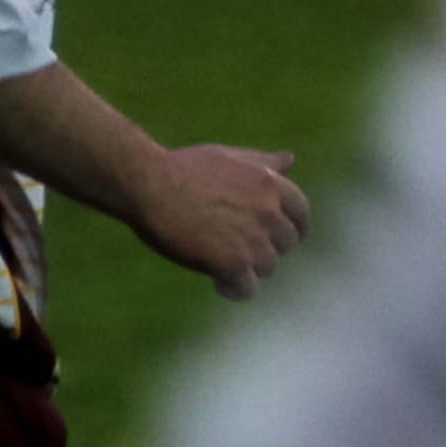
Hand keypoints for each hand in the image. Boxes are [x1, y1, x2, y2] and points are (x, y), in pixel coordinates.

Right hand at [133, 145, 310, 300]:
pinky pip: (247, 289)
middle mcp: (269, 212)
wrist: (146, 183)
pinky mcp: (233, 263)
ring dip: (244, 267)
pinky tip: (217, 281)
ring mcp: (253, 239)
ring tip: (215, 258)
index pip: (301, 214)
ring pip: (266, 267)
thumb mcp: (226, 157)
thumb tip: (290, 159)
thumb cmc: (181, 169)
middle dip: (262, 246)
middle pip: (284, 245)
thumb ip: (262, 162)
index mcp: (270, 184)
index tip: (271, 236)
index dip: (288, 227)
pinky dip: (234, 289)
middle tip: (229, 243)